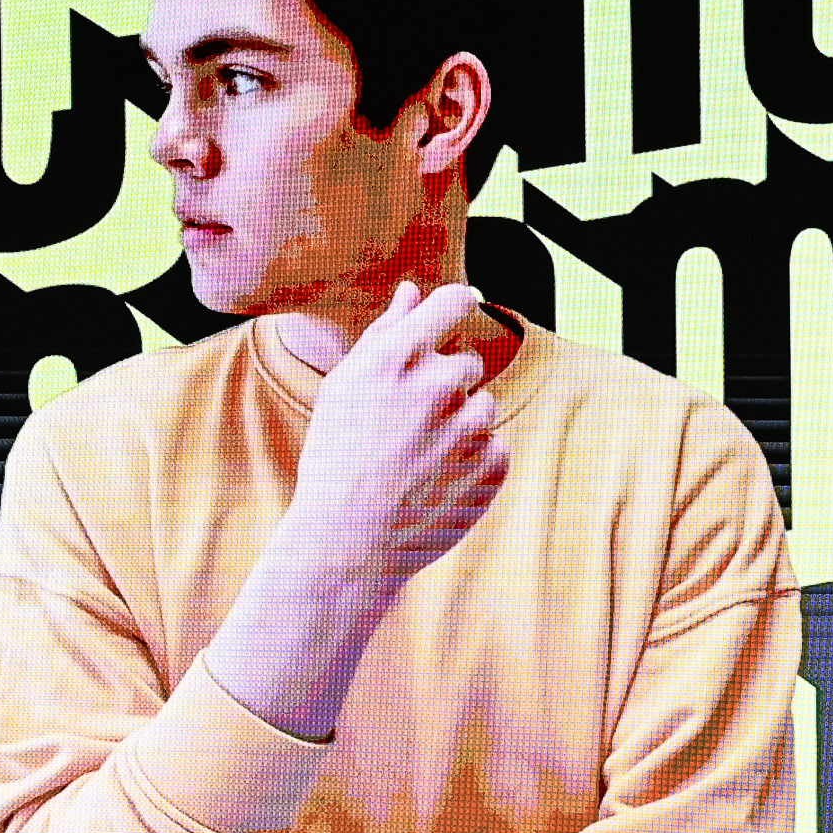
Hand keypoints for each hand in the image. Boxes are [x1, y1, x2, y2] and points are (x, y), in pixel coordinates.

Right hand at [202, 281, 512, 738]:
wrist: (348, 540)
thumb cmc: (338, 458)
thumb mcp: (347, 389)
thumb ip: (386, 334)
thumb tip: (414, 292)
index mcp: (395, 359)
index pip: (452, 303)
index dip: (460, 301)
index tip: (463, 304)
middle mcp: (436, 386)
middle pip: (467, 363)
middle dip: (445, 387)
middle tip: (410, 427)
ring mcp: (468, 427)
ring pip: (484, 406)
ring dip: (461, 424)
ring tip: (421, 458)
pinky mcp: (492, 465)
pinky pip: (494, 446)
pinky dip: (473, 461)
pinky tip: (436, 481)